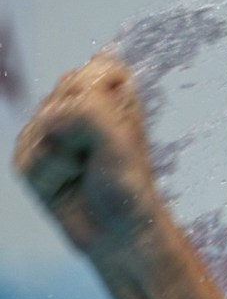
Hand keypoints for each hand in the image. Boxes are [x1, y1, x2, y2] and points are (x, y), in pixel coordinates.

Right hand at [12, 52, 161, 258]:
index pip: (100, 67)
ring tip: (84, 171)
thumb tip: (54, 109)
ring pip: (43, 123)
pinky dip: (51, 171)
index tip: (118, 122)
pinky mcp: (28, 156)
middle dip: (83, 124)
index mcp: (111, 97)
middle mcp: (76, 108)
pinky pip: (30, 153)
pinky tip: (65, 183)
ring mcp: (48, 130)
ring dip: (67, 153)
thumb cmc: (127, 184)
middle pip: (66, 90)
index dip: (104, 91)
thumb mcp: (119, 138)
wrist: (116, 231)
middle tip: (100, 153)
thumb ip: (89, 108)